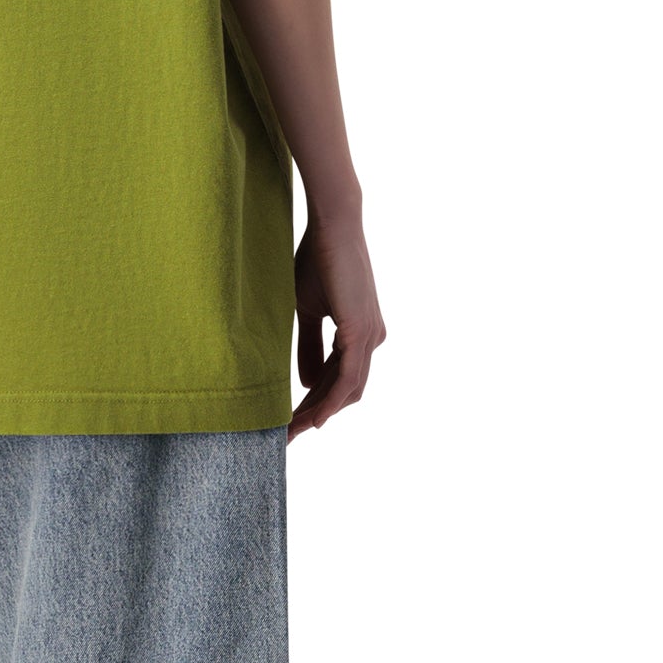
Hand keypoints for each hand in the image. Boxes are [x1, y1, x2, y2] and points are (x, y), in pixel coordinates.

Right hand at [290, 209, 383, 437]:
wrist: (332, 228)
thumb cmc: (318, 261)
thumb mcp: (308, 310)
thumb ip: (308, 346)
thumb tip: (305, 381)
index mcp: (361, 334)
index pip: (339, 379)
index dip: (316, 402)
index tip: (291, 419)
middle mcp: (372, 339)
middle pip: (346, 392)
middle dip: (317, 414)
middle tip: (289, 433)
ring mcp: (370, 337)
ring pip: (347, 391)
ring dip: (320, 413)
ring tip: (293, 429)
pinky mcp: (361, 333)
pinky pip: (347, 379)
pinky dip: (330, 401)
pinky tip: (313, 417)